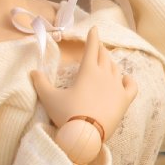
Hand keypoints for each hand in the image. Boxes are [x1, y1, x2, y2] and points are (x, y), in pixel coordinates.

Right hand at [31, 27, 137, 159]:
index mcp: (88, 71)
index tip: (95, 29)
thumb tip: (33, 71)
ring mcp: (117, 87)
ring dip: (110, 62)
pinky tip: (126, 78)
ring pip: (116, 69)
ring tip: (107, 61)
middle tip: (98, 46)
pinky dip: (129, 80)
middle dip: (100, 49)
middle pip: (104, 56)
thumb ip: (41, 83)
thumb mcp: (49, 98)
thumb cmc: (66, 114)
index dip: (93, 37)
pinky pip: (131, 86)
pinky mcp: (125, 101)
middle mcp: (105, 75)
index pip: (91, 48)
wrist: (86, 135)